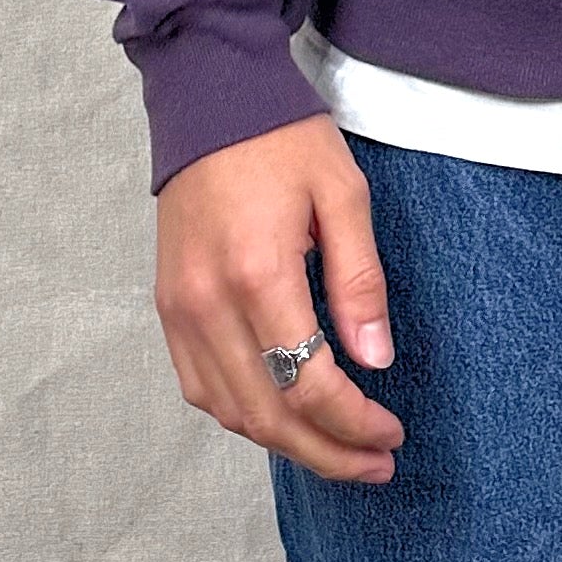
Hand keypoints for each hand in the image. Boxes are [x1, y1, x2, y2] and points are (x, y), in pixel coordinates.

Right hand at [154, 113, 404, 481]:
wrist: (210, 98)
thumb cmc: (283, 138)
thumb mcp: (344, 195)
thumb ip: (359, 282)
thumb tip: (375, 361)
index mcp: (259, 274)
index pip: (308, 384)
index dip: (354, 422)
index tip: (392, 433)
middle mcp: (209, 303)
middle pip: (268, 415)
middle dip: (327, 451)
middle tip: (377, 463)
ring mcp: (180, 310)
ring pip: (231, 411)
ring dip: (287, 444)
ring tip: (339, 451)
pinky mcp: (168, 307)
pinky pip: (200, 387)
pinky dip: (243, 415)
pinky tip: (282, 418)